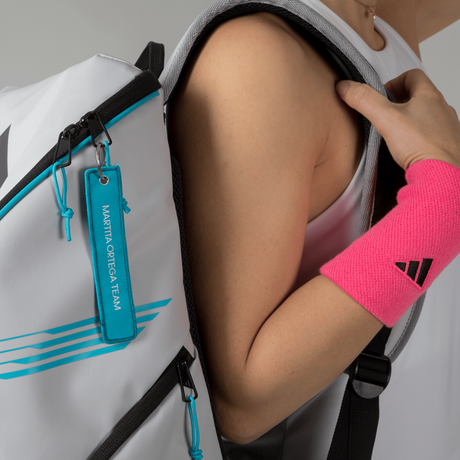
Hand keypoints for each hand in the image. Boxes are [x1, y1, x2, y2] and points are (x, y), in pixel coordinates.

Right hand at [336, 69, 459, 169]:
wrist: (442, 174)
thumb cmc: (421, 146)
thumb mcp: (385, 119)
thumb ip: (364, 101)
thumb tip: (345, 87)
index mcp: (430, 96)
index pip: (412, 75)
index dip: (393, 82)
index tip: (382, 97)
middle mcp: (442, 108)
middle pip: (419, 95)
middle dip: (400, 102)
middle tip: (385, 115)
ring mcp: (447, 127)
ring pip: (427, 115)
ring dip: (411, 119)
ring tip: (396, 133)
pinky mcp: (447, 144)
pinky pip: (432, 134)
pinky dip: (420, 136)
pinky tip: (409, 148)